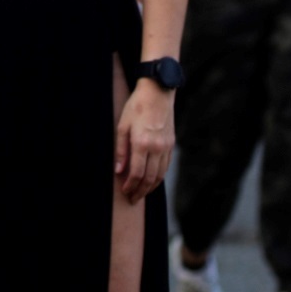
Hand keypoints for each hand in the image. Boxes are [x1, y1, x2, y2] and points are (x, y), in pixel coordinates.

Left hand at [116, 79, 174, 201]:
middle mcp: (157, 147)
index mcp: (142, 143)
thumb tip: (119, 171)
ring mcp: (166, 146)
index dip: (131, 185)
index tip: (125, 192)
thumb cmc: (136, 107)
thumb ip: (121, 150)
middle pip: (150, 177)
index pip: (137, 173)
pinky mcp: (171, 144)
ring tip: (142, 194)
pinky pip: (166, 166)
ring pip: (160, 174)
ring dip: (151, 187)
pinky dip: (159, 176)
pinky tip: (153, 181)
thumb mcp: (122, 126)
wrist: (158, 93)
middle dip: (141, 191)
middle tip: (133, 199)